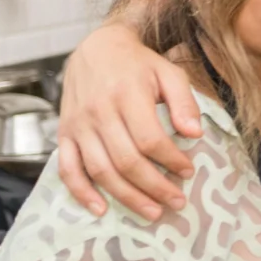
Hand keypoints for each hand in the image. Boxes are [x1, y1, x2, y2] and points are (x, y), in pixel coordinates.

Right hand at [57, 21, 200, 218]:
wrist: (96, 49)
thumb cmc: (138, 64)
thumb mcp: (168, 73)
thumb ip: (184, 102)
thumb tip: (195, 134)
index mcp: (126, 95)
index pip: (150, 139)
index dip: (171, 160)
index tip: (188, 172)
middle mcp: (98, 112)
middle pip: (126, 160)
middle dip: (154, 187)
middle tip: (177, 202)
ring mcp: (78, 126)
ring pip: (100, 170)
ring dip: (126, 196)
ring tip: (152, 212)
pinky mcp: (65, 134)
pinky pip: (67, 169)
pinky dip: (81, 192)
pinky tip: (100, 209)